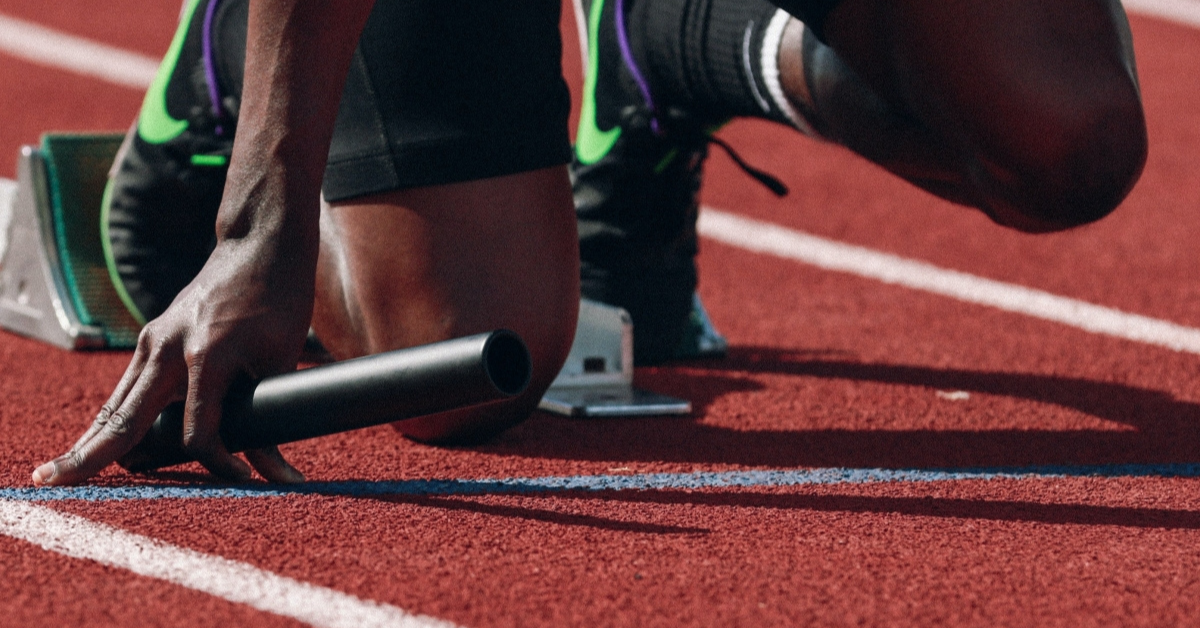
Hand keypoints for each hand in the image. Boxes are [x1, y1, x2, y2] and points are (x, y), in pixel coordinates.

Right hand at [32, 233, 314, 484]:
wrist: (260, 244)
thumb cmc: (279, 299)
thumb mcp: (282, 359)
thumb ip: (271, 415)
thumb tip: (275, 471)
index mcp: (206, 354)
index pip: (197, 433)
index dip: (221, 464)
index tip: (245, 481)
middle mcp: (168, 348)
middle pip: (124, 419)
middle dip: (89, 456)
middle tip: (50, 484)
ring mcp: (154, 340)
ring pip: (116, 404)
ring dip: (92, 440)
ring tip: (61, 474)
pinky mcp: (153, 338)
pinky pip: (127, 387)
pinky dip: (113, 418)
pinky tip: (96, 443)